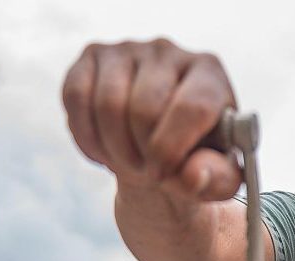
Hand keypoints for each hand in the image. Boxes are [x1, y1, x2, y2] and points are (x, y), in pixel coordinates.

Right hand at [61, 39, 240, 199]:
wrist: (161, 145)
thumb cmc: (195, 158)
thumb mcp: (218, 177)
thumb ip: (218, 180)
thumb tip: (194, 175)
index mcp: (210, 74)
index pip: (191, 108)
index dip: (171, 150)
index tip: (163, 174)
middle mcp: (170, 51)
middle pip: (144, 109)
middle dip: (141, 155)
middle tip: (147, 173)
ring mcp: (128, 48)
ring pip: (108, 105)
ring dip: (114, 150)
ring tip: (129, 164)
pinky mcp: (93, 55)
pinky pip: (76, 97)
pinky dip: (86, 136)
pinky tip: (104, 152)